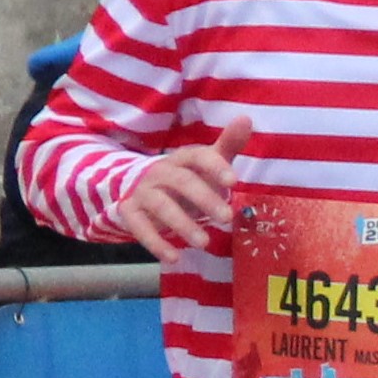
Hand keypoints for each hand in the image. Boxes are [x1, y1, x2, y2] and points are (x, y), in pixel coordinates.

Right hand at [117, 113, 248, 259]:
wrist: (140, 187)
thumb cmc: (186, 177)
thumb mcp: (208, 162)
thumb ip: (228, 145)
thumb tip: (246, 118)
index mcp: (183, 158)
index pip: (199, 157)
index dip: (215, 166)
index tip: (234, 182)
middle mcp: (162, 172)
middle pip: (182, 182)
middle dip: (204, 199)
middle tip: (227, 217)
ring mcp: (144, 192)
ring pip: (161, 206)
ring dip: (182, 224)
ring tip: (204, 243)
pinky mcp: (131, 212)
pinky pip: (139, 227)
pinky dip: (155, 243)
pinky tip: (173, 258)